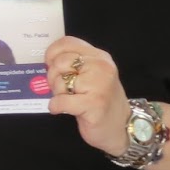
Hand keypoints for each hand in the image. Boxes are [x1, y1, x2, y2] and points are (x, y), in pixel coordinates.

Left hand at [44, 36, 131, 155]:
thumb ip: (74, 64)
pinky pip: (61, 101)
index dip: (52, 53)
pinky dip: (55, 106)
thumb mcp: (91, 75)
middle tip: (62, 88)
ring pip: (59, 82)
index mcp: (98, 56)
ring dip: (57, 93)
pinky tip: (61, 109)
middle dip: (53, 77)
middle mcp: (101, 67)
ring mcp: (99, 85)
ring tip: (69, 99)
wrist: (121, 127)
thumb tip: (47, 61)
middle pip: (60, 62)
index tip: (50, 64)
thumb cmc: (100, 100)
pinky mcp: (94, 104)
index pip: (67, 43)